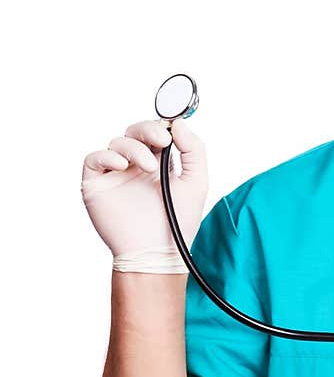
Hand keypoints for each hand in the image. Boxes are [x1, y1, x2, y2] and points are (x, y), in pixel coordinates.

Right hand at [81, 117, 207, 272]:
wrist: (156, 253)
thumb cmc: (177, 224)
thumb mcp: (196, 183)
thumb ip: (193, 151)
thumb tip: (178, 124)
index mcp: (158, 164)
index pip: (155, 133)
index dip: (161, 127)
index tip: (172, 131)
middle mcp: (135, 167)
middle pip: (134, 132)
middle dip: (148, 130)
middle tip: (162, 140)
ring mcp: (115, 175)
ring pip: (117, 142)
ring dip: (134, 148)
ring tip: (149, 167)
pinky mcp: (97, 185)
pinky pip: (94, 159)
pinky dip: (107, 156)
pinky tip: (123, 165)